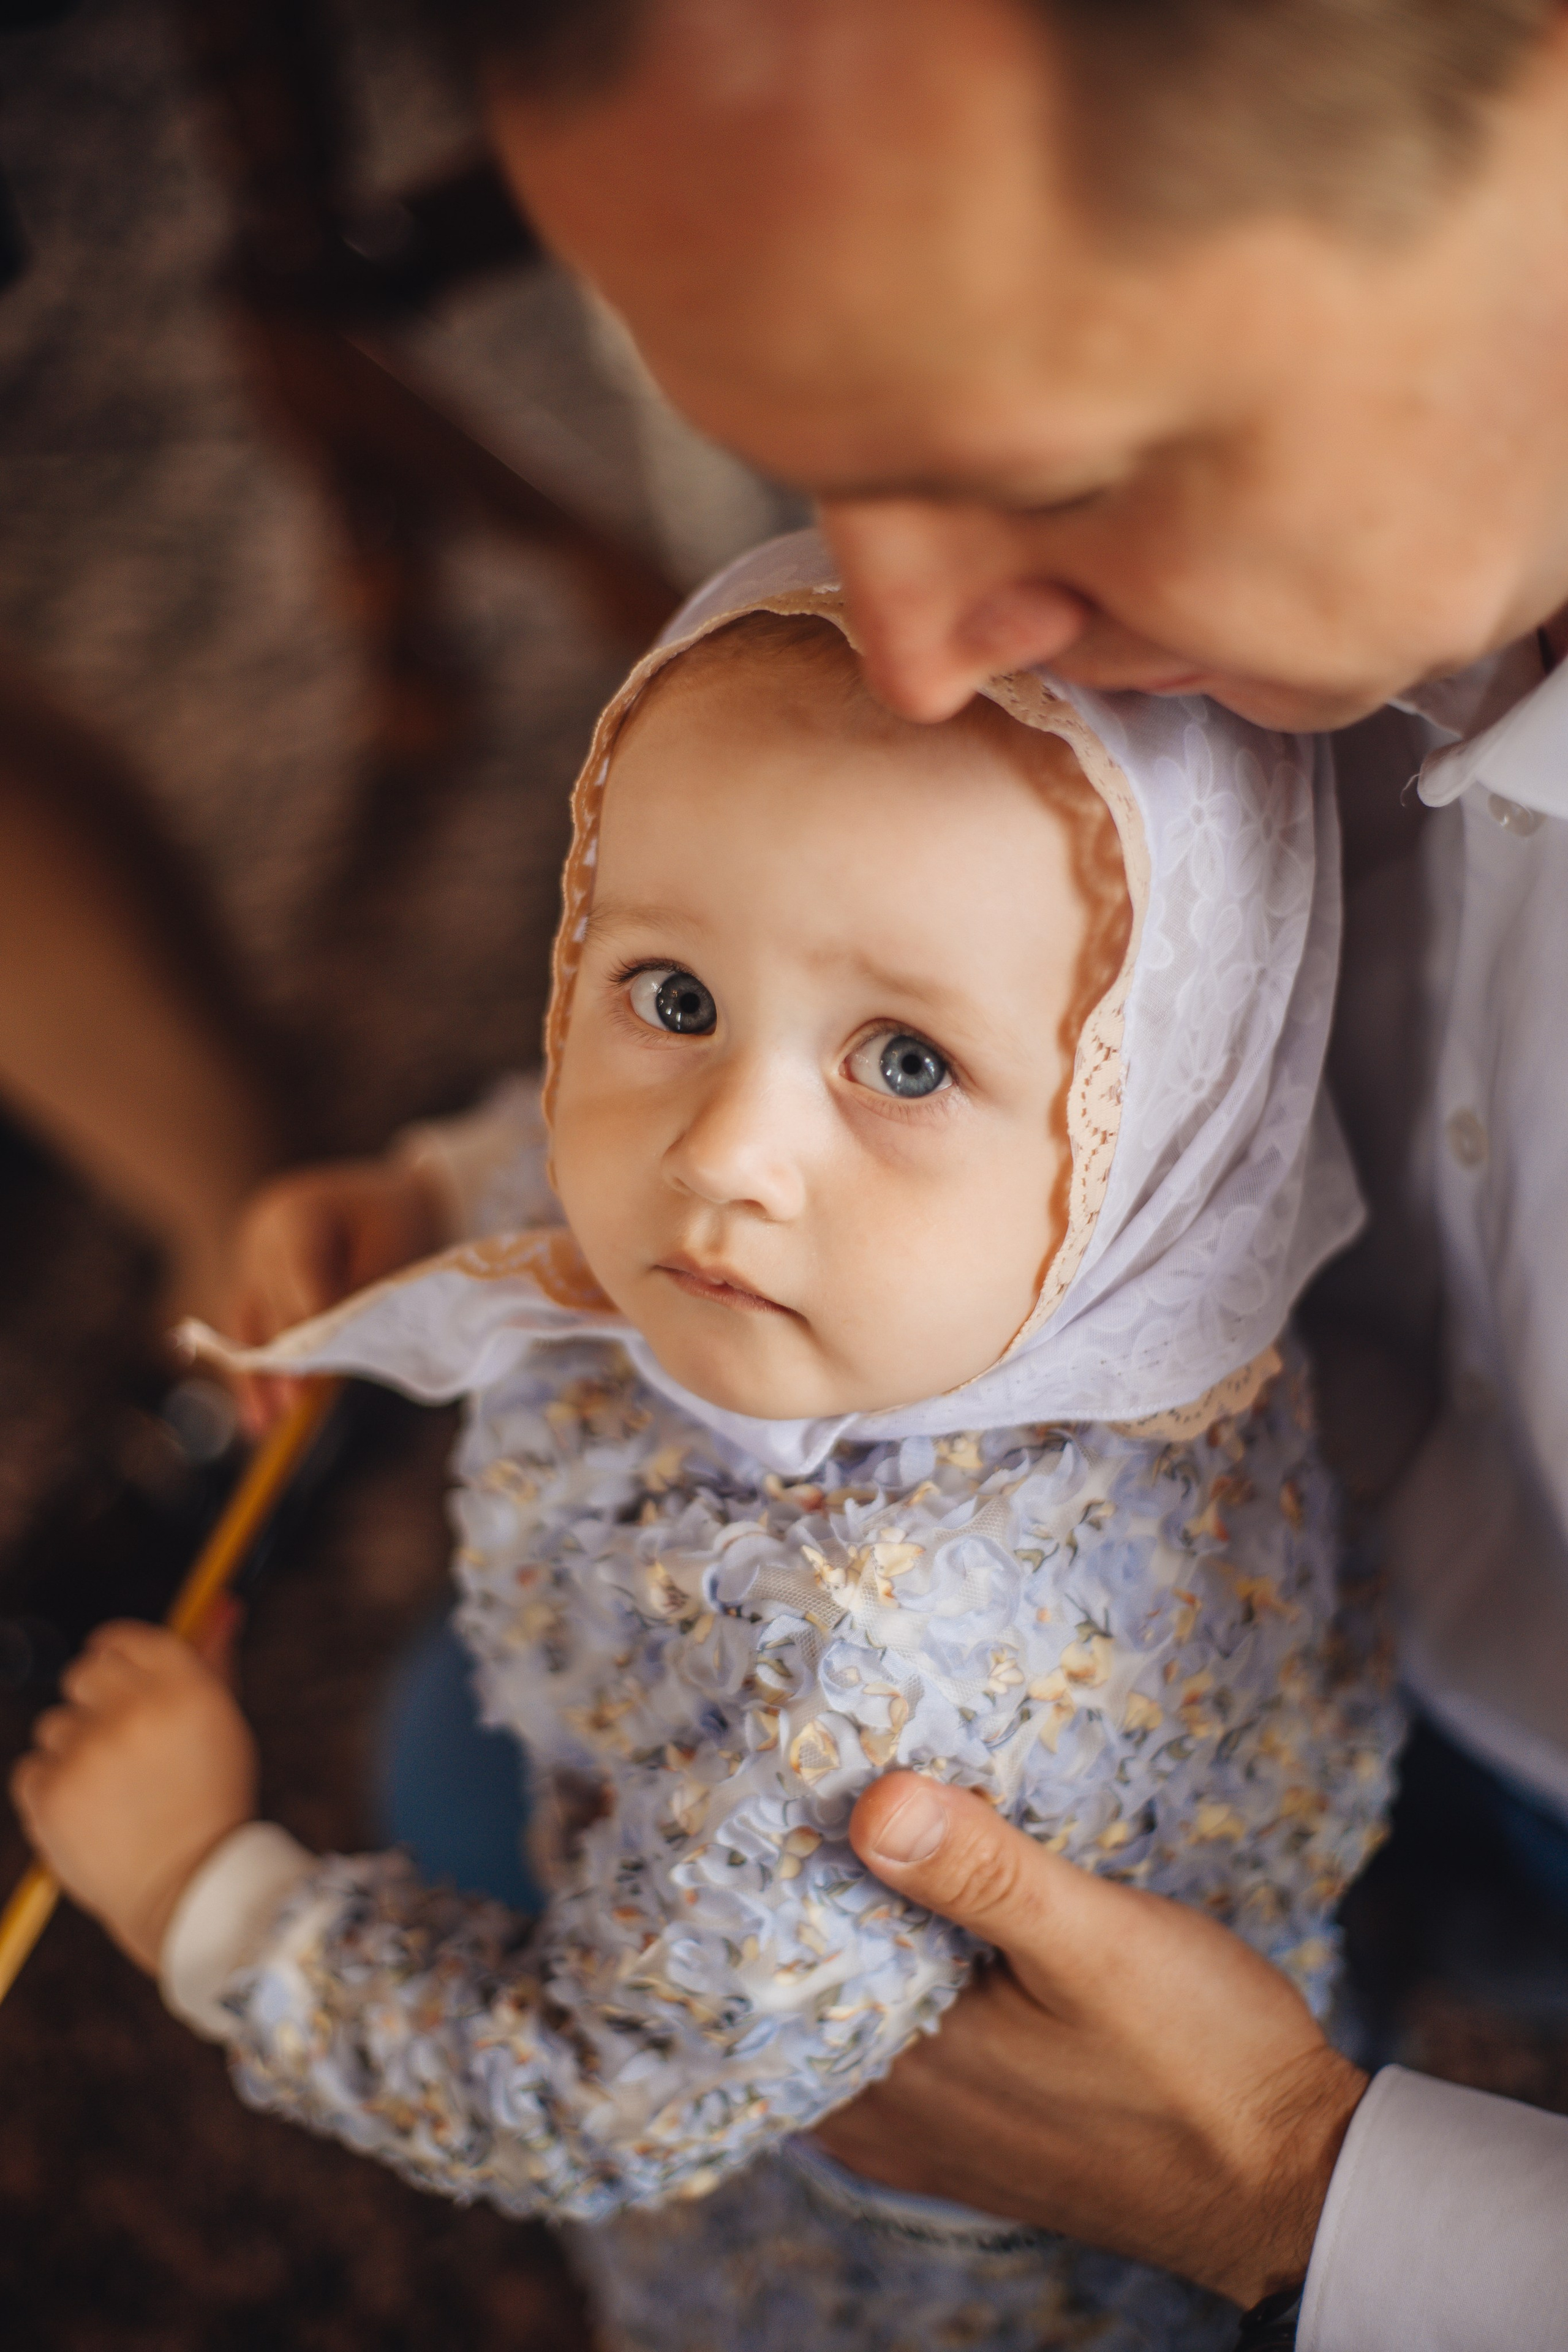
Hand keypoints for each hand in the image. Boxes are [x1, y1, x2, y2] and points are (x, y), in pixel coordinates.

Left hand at [10, 1621, 257, 1972]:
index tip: (116, 1674)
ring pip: (55, 1723)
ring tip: (111, 1790)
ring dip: (75, 1750)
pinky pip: (32, 1768)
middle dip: (95, 1700)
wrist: (187, 1888)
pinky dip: (52, 1789)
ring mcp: (88, 1752)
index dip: (117, 1655)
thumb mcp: (224, 1725)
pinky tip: (89, 1811)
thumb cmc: (212, 1803)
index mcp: (183, 1688)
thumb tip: (219, 1606)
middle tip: (118, 1740)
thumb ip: (213, 1661)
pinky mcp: (51, 1793)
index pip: (127, 1639)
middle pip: (85, 1672)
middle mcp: (135, 1710)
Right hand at [225, 1157, 446, 1431]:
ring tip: (263, 1425)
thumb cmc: (403, 1224)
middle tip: (292, 1408)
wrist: (397, 1200)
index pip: (298, 1272)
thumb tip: (325, 1359)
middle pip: (271, 1303)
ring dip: (257, 1375)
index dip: (303, 1323)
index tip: (309, 1364)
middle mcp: (263, 1235)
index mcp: (298, 1211)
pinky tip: (259, 1412)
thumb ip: (360, 1301)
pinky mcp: (256, 1285)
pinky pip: (252, 1331)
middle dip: (283, 1359)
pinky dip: (259, 1370)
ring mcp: (253, 1259)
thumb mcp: (393, 1255)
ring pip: (249, 1324)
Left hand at [816, 1773, 1367, 2308]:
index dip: (771, 1872)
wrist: (1294, 2184)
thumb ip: (981, 1869)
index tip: (778, 1784)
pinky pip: (892, 2059)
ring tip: (857, 1844)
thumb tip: (872, 1801)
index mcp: (901, 2071)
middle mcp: (894, 2119)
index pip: (779, 1963)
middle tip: (808, 1793)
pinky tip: (918, 1937)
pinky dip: (889, 1996)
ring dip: (850, 1947)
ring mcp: (932, 2137)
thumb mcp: (1094, 1940)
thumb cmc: (1205, 2065)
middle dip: (801, 1903)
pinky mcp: (978, 2138)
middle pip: (800, 1994)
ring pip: (847, 2025)